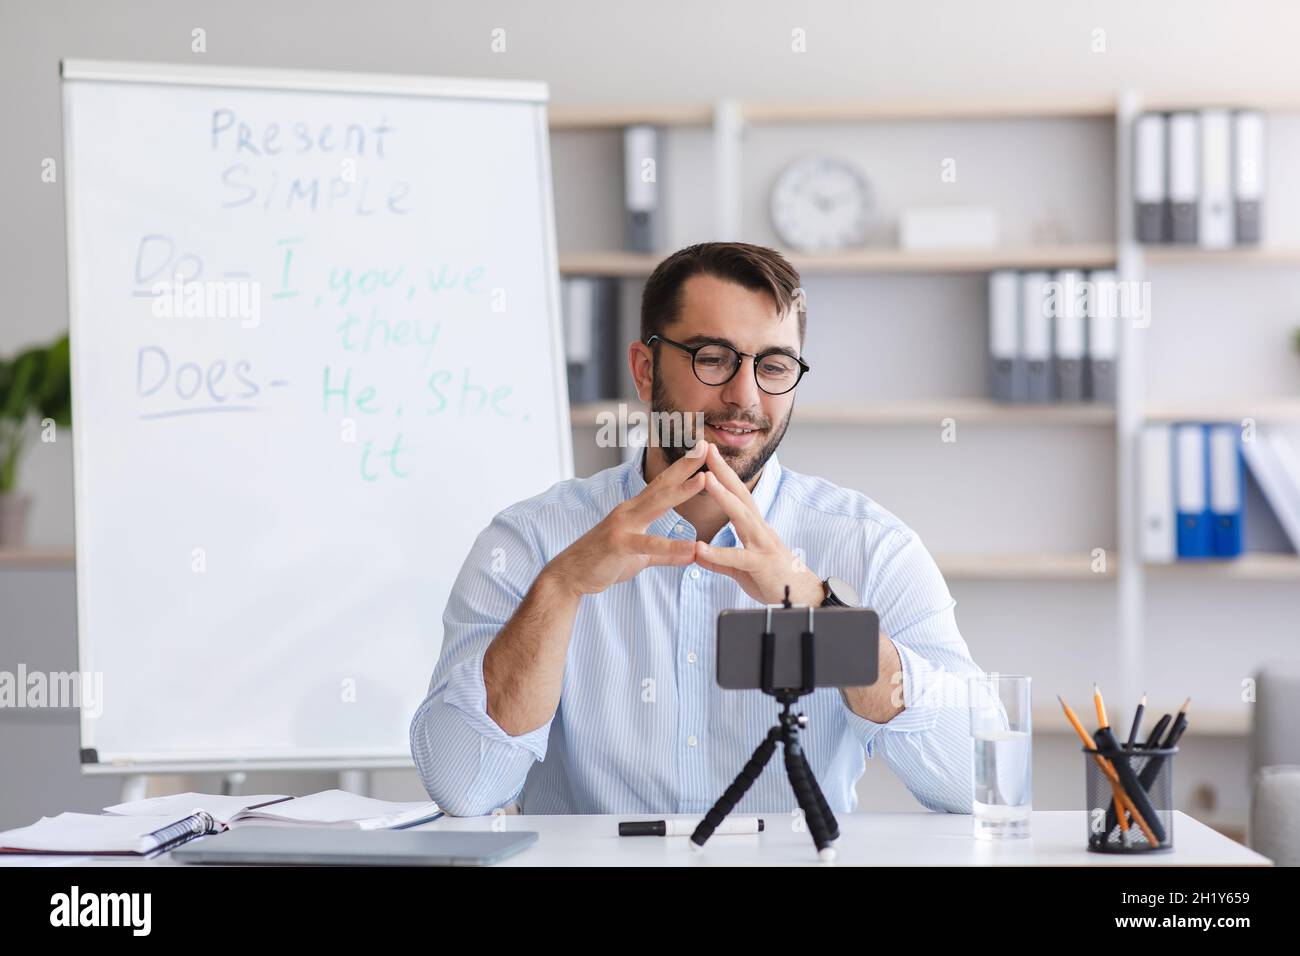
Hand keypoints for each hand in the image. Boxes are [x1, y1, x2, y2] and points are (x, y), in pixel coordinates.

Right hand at [546, 441, 708, 597]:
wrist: (569, 574)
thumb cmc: (603, 561)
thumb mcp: (640, 556)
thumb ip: (666, 554)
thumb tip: (691, 553)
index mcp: (634, 511)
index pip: (662, 485)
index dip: (683, 468)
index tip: (701, 451)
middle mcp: (629, 511)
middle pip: (662, 485)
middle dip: (685, 465)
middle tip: (705, 446)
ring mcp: (623, 525)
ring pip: (656, 505)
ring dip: (681, 491)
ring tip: (704, 479)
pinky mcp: (619, 545)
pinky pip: (648, 545)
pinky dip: (672, 547)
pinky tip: (692, 548)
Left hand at [692, 443, 824, 605]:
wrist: (803, 599)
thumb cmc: (773, 580)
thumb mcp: (741, 568)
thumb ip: (719, 561)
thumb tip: (699, 554)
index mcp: (754, 528)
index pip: (737, 494)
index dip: (723, 474)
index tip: (709, 454)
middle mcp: (760, 530)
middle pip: (740, 495)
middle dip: (724, 471)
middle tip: (708, 449)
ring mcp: (762, 545)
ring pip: (741, 517)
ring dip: (723, 497)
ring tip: (705, 480)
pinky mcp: (761, 565)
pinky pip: (737, 558)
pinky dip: (718, 553)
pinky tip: (700, 548)